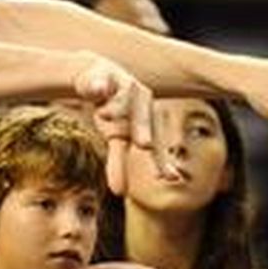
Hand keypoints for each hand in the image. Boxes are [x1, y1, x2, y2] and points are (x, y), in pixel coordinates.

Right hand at [72, 55, 165, 193]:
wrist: (97, 76)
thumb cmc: (112, 111)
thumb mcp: (115, 137)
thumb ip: (118, 163)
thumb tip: (119, 193)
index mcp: (146, 119)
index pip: (155, 141)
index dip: (160, 158)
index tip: (170, 178)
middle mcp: (140, 101)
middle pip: (143, 116)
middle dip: (142, 128)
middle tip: (144, 145)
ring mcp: (122, 85)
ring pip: (123, 96)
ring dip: (116, 106)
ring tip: (104, 114)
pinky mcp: (102, 75)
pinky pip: (100, 81)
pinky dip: (97, 85)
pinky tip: (96, 89)